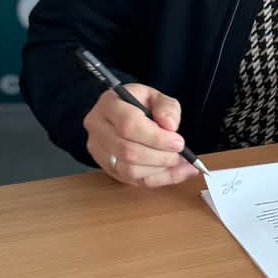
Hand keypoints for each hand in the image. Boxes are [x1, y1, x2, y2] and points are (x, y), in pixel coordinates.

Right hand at [83, 85, 200, 187]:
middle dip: (160, 156)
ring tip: (179, 162)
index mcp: (109, 104)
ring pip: (128, 169)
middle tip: (180, 154)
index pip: (129, 124)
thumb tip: (170, 126)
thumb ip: (167, 108)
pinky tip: (175, 173)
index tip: (178, 142)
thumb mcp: (156, 97)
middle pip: (128, 150)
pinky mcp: (106, 167)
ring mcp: (99, 150)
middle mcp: (97, 128)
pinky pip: (132, 180)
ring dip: (159, 169)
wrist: (123, 115)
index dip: (156, 137)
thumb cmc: (140, 104)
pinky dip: (157, 179)